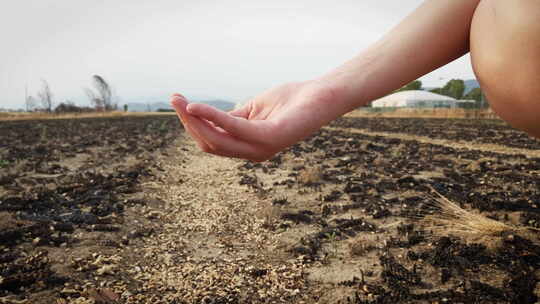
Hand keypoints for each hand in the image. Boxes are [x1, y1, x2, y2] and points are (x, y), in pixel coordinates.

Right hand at [171, 80, 341, 161]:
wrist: (321, 96)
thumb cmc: (291, 101)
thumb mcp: (254, 110)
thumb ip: (232, 117)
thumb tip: (207, 116)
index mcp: (249, 147)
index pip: (212, 142)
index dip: (193, 125)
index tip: (178, 103)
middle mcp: (253, 153)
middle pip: (210, 144)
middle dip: (188, 123)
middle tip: (174, 99)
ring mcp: (261, 148)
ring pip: (218, 140)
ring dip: (195, 121)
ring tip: (180, 101)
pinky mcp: (269, 138)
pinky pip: (234, 128)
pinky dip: (214, 117)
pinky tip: (198, 106)